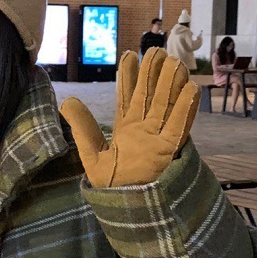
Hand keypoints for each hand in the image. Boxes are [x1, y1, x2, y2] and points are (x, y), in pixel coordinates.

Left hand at [60, 47, 199, 187]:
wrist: (125, 206)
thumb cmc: (111, 184)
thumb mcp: (91, 155)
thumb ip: (82, 128)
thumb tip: (66, 101)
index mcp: (125, 129)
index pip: (128, 96)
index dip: (129, 76)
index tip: (129, 54)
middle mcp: (144, 129)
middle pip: (150, 95)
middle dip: (153, 73)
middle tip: (155, 50)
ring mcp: (158, 138)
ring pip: (167, 105)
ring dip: (171, 84)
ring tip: (173, 62)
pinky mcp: (169, 151)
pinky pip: (180, 127)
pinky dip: (185, 109)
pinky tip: (190, 89)